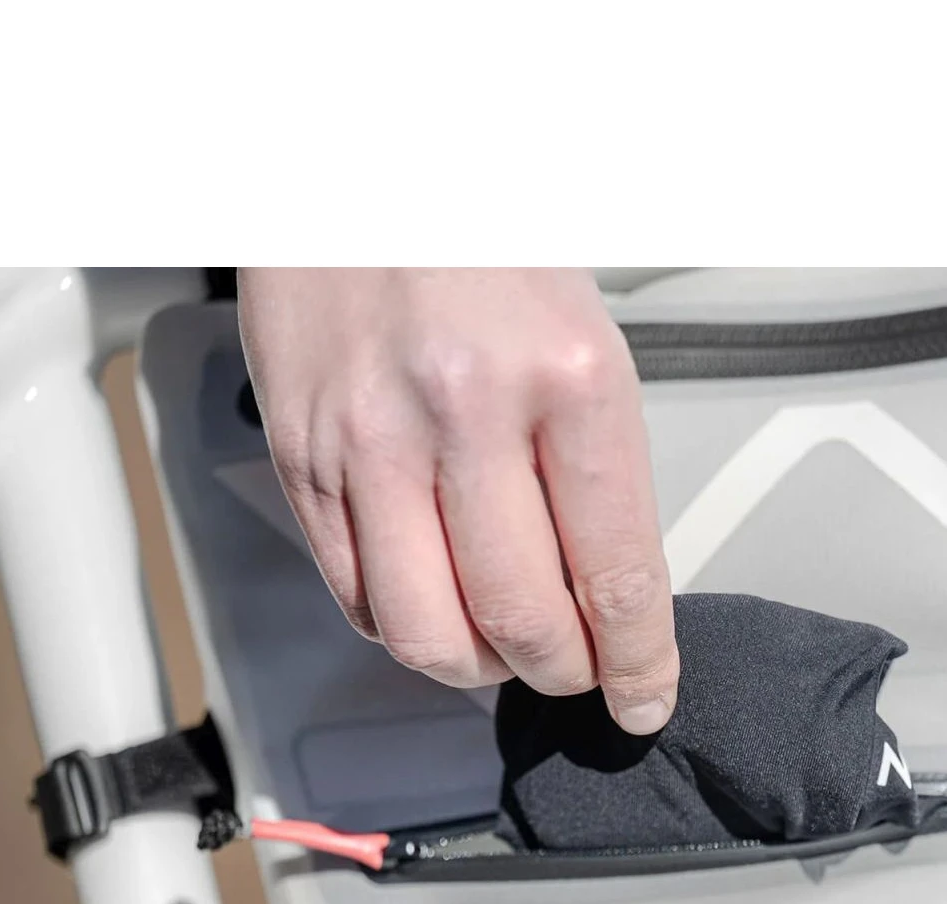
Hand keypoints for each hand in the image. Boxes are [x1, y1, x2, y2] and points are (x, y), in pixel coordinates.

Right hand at [237, 268, 678, 733]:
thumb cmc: (479, 245)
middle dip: (564, 674)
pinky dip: (406, 628)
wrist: (352, 162)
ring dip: (480, 668)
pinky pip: (357, 598)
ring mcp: (372, 441)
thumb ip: (598, 476)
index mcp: (568, 381)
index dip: (637, 662)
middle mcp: (466, 414)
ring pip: (427, 634)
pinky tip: (435, 603)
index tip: (644, 698)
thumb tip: (607, 596)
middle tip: (578, 669)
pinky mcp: (302, 459)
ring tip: (505, 646)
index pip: (615, 574)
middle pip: (522, 625)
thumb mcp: (585, 343)